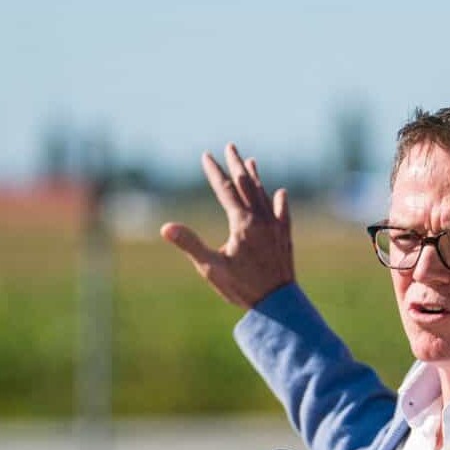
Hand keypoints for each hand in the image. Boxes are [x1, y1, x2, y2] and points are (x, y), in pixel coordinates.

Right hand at [160, 144, 294, 308]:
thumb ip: (189, 244)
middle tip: (230, 146)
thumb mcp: (211, 267)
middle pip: (248, 184)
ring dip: (256, 178)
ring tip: (251, 161)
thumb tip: (165, 227)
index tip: (206, 155)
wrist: (278, 303)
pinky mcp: (285, 237)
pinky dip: (280, 201)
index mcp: (242, 222)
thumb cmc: (243, 287)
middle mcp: (261, 219)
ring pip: (265, 195)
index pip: (225, 189)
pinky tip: (281, 193)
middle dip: (237, 164)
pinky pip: (283, 213)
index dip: (214, 172)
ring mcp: (275, 227)